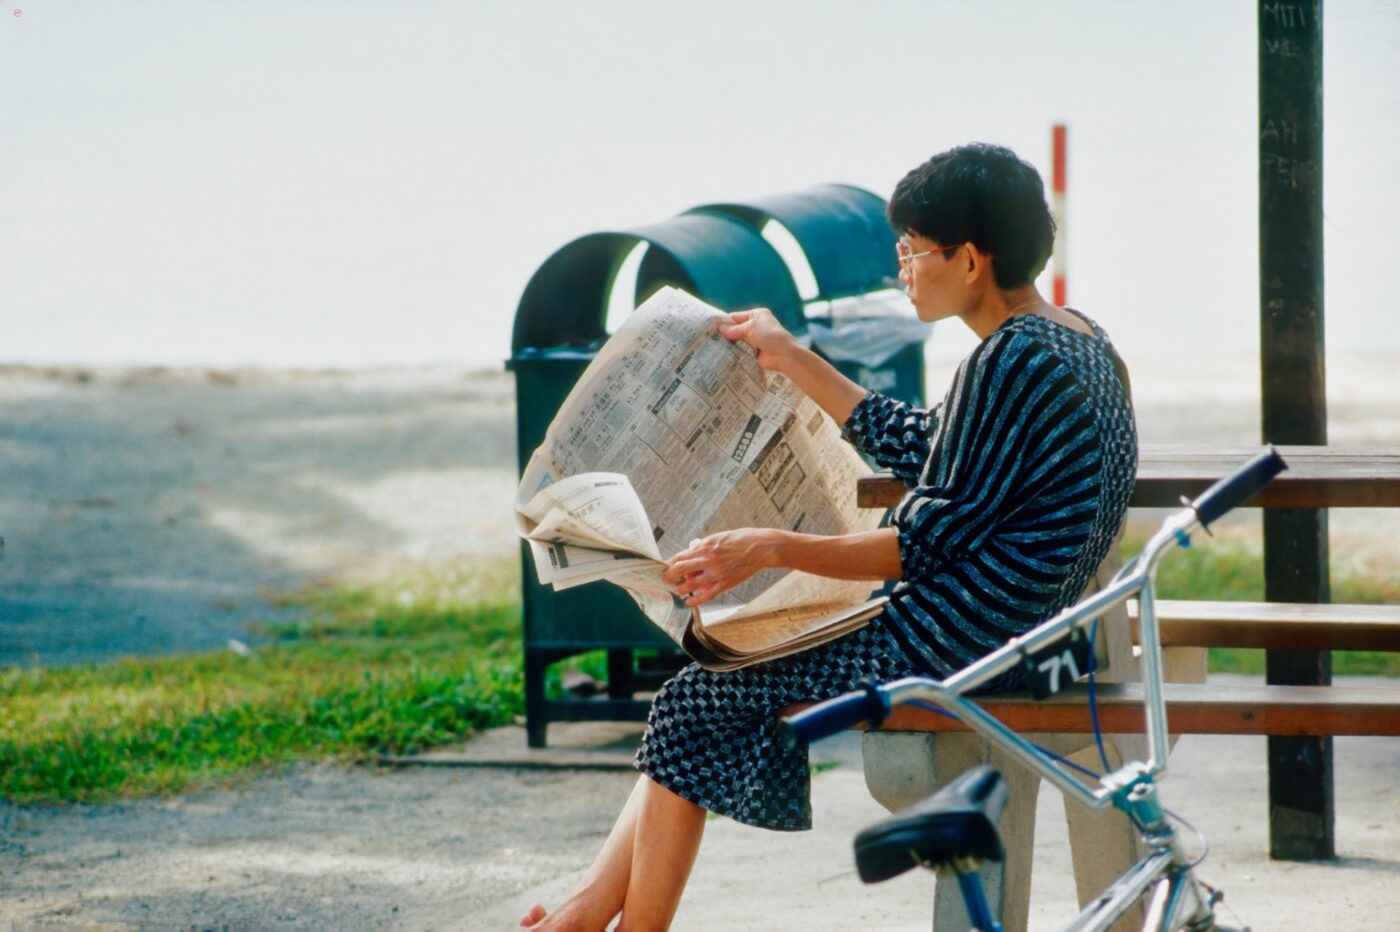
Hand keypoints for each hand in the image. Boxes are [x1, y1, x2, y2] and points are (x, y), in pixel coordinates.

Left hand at [661, 529, 778, 606]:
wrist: (760, 547)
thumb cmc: (740, 539)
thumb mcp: (718, 537)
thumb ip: (704, 545)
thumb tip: (691, 550)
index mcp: (705, 546)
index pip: (680, 556)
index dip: (669, 563)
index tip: (664, 567)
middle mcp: (708, 560)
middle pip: (680, 570)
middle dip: (668, 576)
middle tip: (663, 580)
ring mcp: (717, 573)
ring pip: (691, 585)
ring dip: (681, 589)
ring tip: (678, 590)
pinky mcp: (726, 583)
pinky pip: (707, 595)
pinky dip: (696, 600)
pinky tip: (689, 602)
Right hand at [719, 308, 800, 373]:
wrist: (784, 355)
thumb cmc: (770, 336)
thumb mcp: (751, 327)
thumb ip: (735, 329)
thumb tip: (720, 329)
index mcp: (757, 314)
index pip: (737, 316)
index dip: (725, 321)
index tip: (711, 326)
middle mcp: (756, 325)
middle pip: (737, 328)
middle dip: (726, 333)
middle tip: (710, 337)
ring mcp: (755, 339)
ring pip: (738, 340)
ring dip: (729, 343)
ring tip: (713, 345)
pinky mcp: (754, 351)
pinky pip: (741, 350)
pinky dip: (734, 351)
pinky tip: (723, 353)